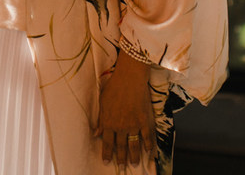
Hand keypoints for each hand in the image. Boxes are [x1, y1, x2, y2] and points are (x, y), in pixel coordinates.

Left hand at [95, 51, 154, 168]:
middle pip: (121, 147)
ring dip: (134, 156)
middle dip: (121, 158)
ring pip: (134, 145)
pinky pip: (147, 136)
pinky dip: (148, 145)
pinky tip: (148, 151)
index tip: (106, 162)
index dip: (107, 154)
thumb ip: (101, 120)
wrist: (130, 78)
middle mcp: (121, 127)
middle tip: (122, 166)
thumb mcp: (103, 103)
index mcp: (109, 123)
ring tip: (134, 164)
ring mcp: (134, 125)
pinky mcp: (144, 120)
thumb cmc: (114, 87)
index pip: (107, 143)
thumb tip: (96, 133)